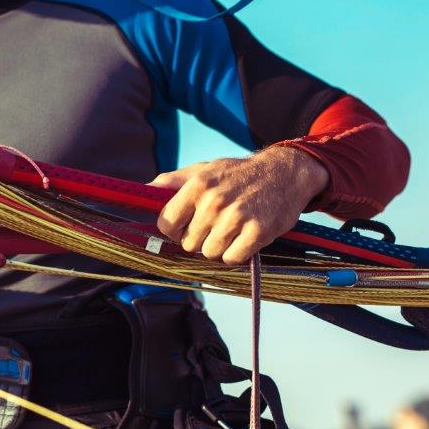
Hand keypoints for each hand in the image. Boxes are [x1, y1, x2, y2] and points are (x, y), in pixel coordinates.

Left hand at [151, 147, 327, 264]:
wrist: (284, 172)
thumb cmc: (237, 174)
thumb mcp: (204, 170)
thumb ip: (173, 182)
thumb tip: (144, 191)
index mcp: (197, 185)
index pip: (166, 224)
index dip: (174, 231)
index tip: (185, 227)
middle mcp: (214, 201)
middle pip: (188, 244)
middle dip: (199, 239)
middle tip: (216, 226)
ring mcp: (237, 217)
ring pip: (210, 254)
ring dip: (219, 248)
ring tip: (231, 230)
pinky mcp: (258, 232)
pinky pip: (233, 259)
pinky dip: (237, 254)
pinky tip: (244, 238)